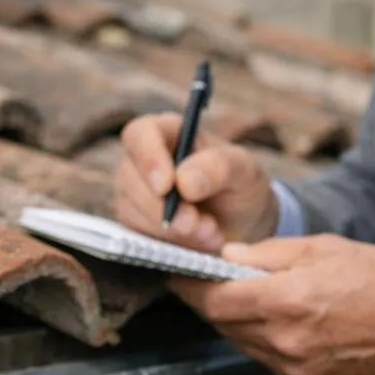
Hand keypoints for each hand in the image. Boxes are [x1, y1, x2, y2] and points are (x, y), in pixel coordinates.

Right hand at [115, 112, 278, 251]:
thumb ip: (218, 167)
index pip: (140, 134)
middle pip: (130, 177)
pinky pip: (138, 233)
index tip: (167, 186)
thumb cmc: (241, 185)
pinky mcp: (135, 222)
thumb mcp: (244, 170)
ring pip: (132, 209)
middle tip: (200, 223)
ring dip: (172, 228)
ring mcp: (135, 191)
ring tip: (210, 232)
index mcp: (168, 132)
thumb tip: (183, 181)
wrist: (243, 224)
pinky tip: (198, 241)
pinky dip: (169, 242)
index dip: (148, 158)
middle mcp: (144, 159)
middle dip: (164, 207)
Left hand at [170, 235, 374, 374]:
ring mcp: (299, 368)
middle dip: (208, 300)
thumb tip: (227, 256)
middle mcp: (288, 341)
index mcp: (289, 302)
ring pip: (241, 342)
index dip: (191, 286)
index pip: (216, 300)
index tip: (178, 273)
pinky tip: (268, 318)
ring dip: (231, 320)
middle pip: (223, 323)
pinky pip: (266, 358)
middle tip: (201, 280)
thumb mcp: (321, 248)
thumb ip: (267, 255)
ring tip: (236, 295)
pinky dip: (257, 338)